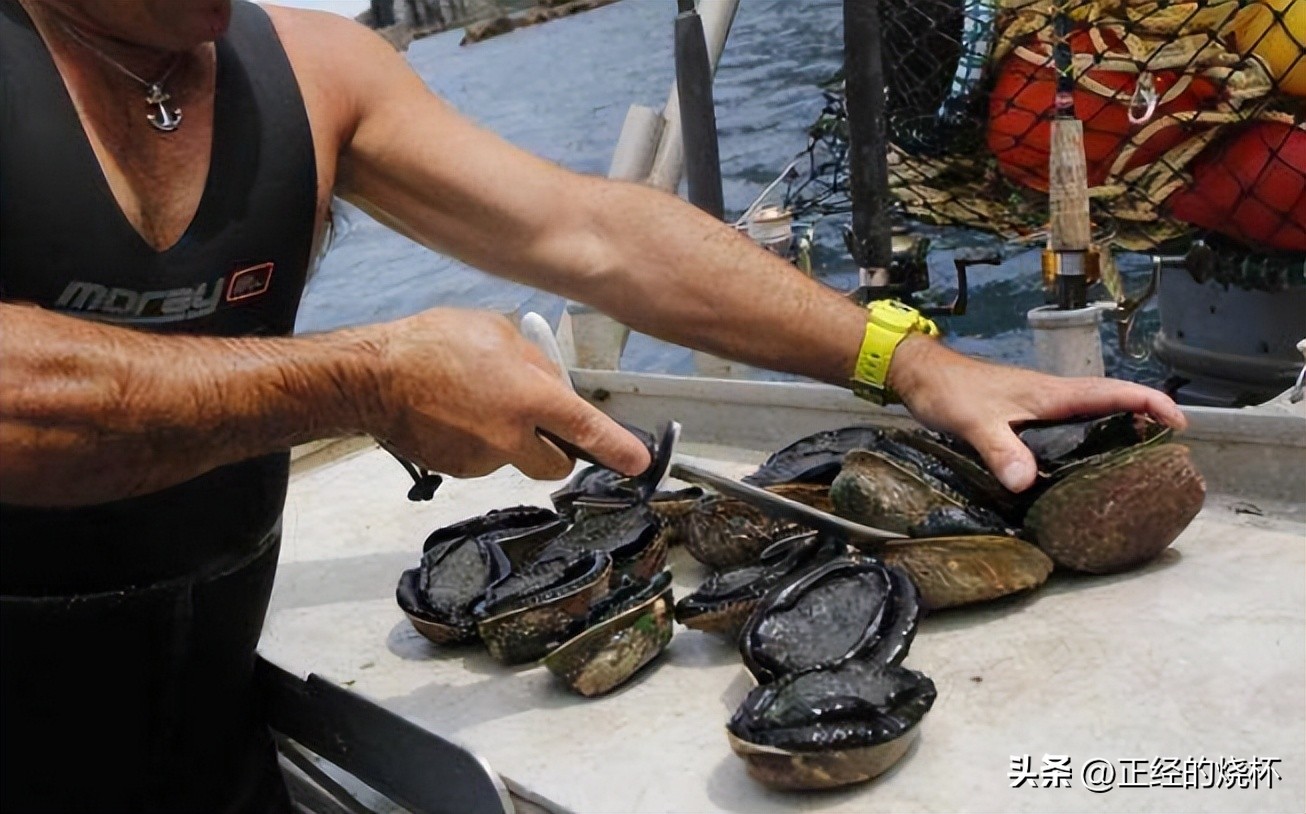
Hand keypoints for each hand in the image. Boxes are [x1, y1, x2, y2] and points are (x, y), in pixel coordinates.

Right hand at [354, 309, 650, 479]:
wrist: (371, 378)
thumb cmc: (431, 345)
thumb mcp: (495, 332)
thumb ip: (533, 363)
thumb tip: (552, 386)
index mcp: (527, 397)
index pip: (586, 429)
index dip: (617, 449)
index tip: (638, 463)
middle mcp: (510, 437)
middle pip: (556, 464)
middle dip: (557, 449)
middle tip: (539, 422)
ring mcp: (482, 459)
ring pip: (515, 458)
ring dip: (508, 439)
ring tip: (474, 401)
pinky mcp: (458, 471)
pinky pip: (483, 459)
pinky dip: (478, 443)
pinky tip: (455, 415)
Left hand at [887, 334, 1187, 491]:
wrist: (920, 373)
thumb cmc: (949, 391)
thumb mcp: (974, 422)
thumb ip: (1001, 450)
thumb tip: (1025, 483)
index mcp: (1052, 393)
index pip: (1115, 392)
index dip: (1151, 404)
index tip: (1180, 425)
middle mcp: (1053, 395)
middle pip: (1112, 402)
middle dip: (1145, 420)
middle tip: (1168, 454)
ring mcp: (1039, 403)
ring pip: (1092, 413)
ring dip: (1119, 428)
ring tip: (1138, 462)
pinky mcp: (1024, 412)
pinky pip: (1069, 423)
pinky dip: (1088, 436)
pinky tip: (1083, 463)